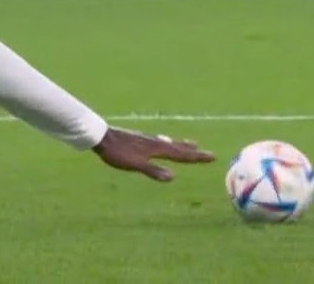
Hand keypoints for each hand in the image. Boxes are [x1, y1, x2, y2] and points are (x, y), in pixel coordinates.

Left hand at [92, 127, 214, 181]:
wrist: (100, 136)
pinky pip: (159, 141)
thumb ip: (152, 171)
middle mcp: (155, 142)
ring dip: (181, 144)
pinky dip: (168, 142)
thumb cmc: (117, 152)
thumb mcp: (134, 165)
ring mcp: (147, 139)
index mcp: (157, 148)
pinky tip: (163, 141)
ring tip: (191, 143)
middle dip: (192, 151)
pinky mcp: (139, 139)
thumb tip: (172, 177)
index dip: (196, 157)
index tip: (213, 156)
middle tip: (208, 152)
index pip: (181, 154)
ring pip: (169, 142)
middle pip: (178, 147)